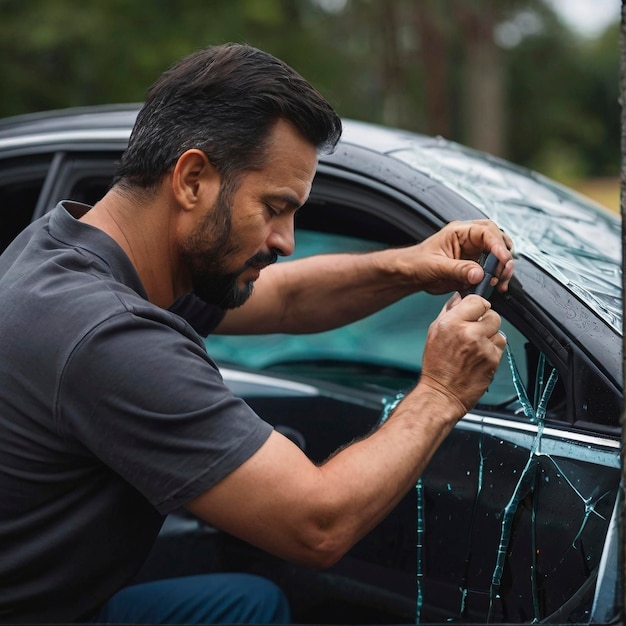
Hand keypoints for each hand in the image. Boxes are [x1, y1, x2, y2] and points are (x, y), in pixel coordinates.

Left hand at [405, 219, 513, 294]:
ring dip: (502, 270)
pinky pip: (491, 271)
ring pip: (497, 257)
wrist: (409, 275)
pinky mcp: (474, 268)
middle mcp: (469, 240)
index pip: (486, 232)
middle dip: (504, 256)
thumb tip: (479, 274)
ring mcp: (473, 254)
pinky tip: (496, 288)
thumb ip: (458, 269)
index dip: (497, 244)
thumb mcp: (436, 266)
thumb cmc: (416, 263)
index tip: (503, 258)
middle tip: (503, 272)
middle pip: (498, 241)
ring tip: (500, 283)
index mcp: (459, 232)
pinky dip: (496, 279)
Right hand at [419, 293, 505, 413]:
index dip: (478, 306)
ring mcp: (482, 346)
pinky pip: (500, 347)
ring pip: (499, 331)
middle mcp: (468, 332)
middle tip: (475, 332)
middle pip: (492, 315)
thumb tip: (459, 297)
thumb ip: (449, 312)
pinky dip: (493, 350)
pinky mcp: (493, 359)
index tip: (476, 312)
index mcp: (451, 323)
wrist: (442, 393)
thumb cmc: (436, 365)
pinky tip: (480, 357)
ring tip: (477, 347)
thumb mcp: (434, 332)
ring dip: (491, 337)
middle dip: (486, 322)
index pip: (477, 300)